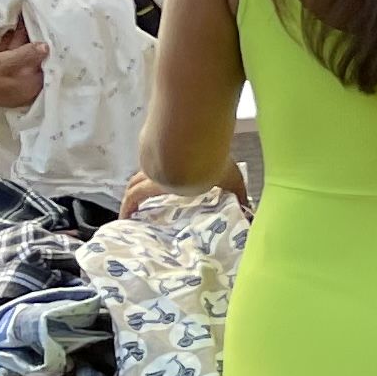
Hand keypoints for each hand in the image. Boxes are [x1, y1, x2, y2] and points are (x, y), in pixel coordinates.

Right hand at [0, 29, 46, 110]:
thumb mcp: (6, 62)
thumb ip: (28, 54)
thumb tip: (47, 47)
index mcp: (29, 88)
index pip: (48, 68)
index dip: (51, 51)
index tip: (54, 34)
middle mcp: (24, 88)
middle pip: (36, 62)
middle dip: (36, 43)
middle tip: (40, 22)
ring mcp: (11, 83)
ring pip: (22, 59)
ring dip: (23, 41)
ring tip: (27, 19)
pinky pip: (10, 60)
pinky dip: (12, 47)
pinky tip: (14, 30)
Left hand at [120, 163, 250, 215]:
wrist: (198, 157)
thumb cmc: (216, 165)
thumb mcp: (233, 181)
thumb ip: (240, 196)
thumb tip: (251, 213)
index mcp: (188, 162)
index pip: (174, 168)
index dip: (170, 177)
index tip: (171, 188)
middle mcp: (169, 164)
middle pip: (151, 174)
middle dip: (146, 183)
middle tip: (144, 201)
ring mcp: (155, 171)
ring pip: (138, 183)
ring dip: (133, 195)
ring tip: (131, 211)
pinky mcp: (147, 181)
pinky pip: (133, 196)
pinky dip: (127, 206)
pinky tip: (125, 218)